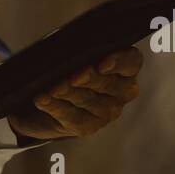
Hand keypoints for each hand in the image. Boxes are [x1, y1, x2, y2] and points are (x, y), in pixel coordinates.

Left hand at [6, 47, 142, 141]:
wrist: (54, 100)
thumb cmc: (70, 68)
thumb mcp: (77, 55)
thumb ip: (80, 49)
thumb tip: (67, 46)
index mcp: (126, 69)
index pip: (131, 62)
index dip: (120, 62)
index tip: (103, 63)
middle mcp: (122, 92)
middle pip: (109, 83)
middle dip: (90, 79)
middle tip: (75, 76)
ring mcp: (107, 112)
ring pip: (87, 100)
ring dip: (69, 93)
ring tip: (54, 88)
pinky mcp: (87, 127)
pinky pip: (70, 115)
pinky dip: (54, 106)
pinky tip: (42, 99)